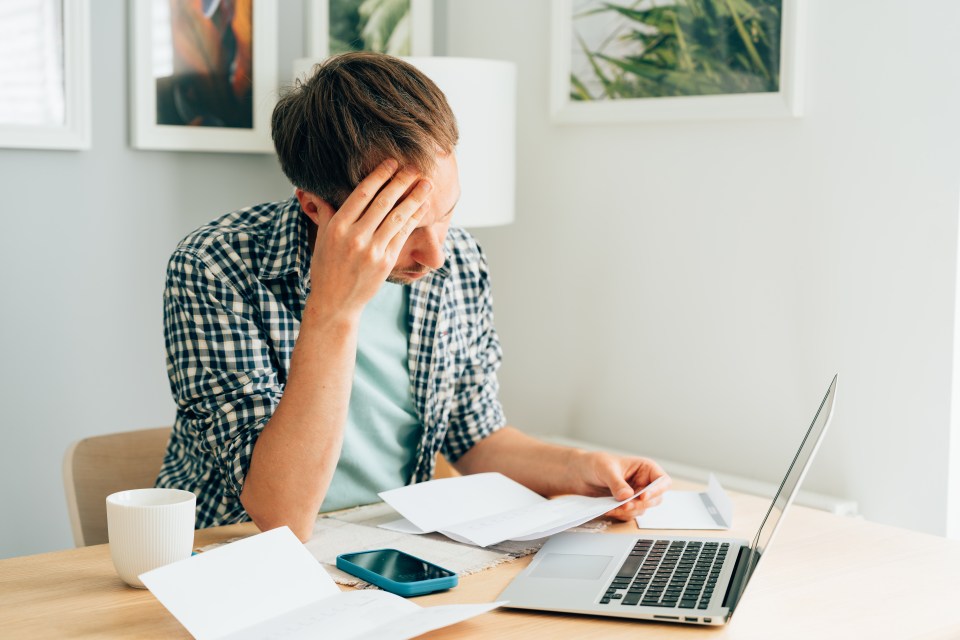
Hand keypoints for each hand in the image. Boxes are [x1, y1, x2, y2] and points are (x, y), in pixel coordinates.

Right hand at [308, 158, 432, 316]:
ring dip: (414, 198)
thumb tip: (315, 190)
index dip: (379, 176)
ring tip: (426, 184)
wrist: (335, 302)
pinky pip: (402, 235)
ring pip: (397, 217)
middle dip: (401, 182)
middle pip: (383, 202)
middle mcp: (354, 237)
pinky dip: (414, 219)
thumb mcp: (322, 238)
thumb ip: (326, 213)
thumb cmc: (327, 268)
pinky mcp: (385, 262)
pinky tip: (422, 207)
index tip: (391, 163)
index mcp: (337, 227)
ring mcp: (372, 250)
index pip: (361, 194)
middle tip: (415, 167)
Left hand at [570, 452, 670, 520]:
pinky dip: (621, 515)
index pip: (662, 480)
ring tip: (613, 507)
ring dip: (629, 511)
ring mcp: (636, 496)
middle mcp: (644, 483)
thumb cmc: (595, 463)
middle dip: (640, 505)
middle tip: (625, 506)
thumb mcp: (606, 469)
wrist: (579, 474)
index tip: (643, 497)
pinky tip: (609, 510)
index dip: (657, 490)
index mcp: (645, 468)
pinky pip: (630, 515)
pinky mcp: (626, 506)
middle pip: (656, 499)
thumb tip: (628, 496)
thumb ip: (617, 483)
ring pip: (642, 509)